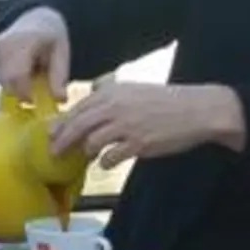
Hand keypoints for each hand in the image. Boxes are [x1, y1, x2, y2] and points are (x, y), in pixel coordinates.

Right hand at [0, 7, 70, 101]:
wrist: (37, 21)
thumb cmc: (50, 39)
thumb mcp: (62, 54)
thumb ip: (60, 77)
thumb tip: (60, 100)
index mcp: (24, 40)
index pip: (17, 73)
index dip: (24, 92)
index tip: (34, 102)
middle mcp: (3, 43)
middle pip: (6, 80)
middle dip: (19, 93)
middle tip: (33, 94)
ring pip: (0, 81)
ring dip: (15, 86)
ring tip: (29, 75)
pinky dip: (8, 81)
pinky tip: (19, 71)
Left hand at [50, 82, 244, 166]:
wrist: (198, 110)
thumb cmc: (166, 100)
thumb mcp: (135, 87)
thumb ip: (111, 89)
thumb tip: (92, 89)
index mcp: (112, 92)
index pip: (77, 109)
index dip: (61, 124)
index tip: (51, 134)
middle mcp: (114, 107)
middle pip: (77, 126)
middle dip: (62, 141)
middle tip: (54, 153)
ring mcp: (125, 126)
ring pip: (90, 143)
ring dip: (86, 152)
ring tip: (87, 157)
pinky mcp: (138, 144)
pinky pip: (110, 157)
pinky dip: (104, 162)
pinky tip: (106, 163)